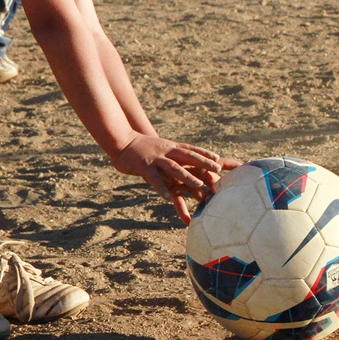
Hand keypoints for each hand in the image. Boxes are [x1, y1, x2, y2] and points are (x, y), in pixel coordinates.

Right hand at [110, 134, 240, 223]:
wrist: (120, 140)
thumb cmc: (141, 146)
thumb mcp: (158, 147)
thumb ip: (170, 153)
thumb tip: (182, 160)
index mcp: (170, 147)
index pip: (190, 149)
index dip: (204, 153)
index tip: (218, 158)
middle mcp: (165, 151)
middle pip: (187, 156)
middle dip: (203, 162)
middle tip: (217, 169)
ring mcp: (155, 159)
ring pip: (174, 168)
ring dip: (187, 176)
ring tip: (199, 185)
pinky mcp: (144, 168)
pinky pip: (155, 180)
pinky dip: (162, 189)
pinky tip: (169, 199)